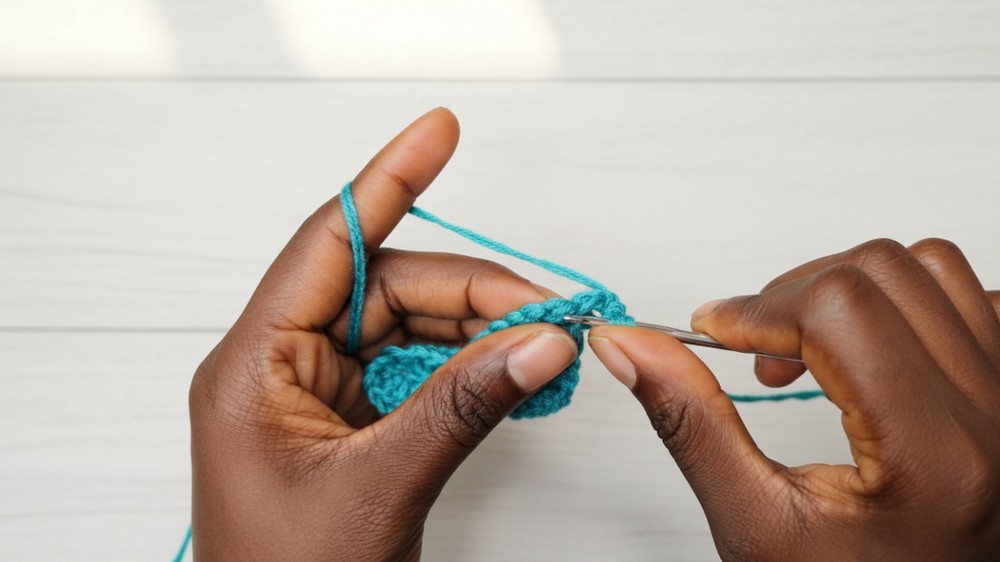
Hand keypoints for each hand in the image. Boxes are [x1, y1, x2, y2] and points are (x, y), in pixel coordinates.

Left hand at [189, 108, 577, 560]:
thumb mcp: (380, 488)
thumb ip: (462, 406)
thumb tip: (537, 343)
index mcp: (253, 367)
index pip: (330, 244)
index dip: (388, 180)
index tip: (439, 133)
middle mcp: (282, 367)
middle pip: (386, 287)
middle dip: (471, 291)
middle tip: (546, 307)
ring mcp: (319, 394)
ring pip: (409, 326)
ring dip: (477, 329)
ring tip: (542, 342)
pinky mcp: (352, 421)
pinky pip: (416, 368)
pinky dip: (468, 366)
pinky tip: (509, 370)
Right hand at [588, 238, 999, 560]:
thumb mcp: (756, 525)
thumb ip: (692, 427)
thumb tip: (629, 346)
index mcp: (931, 456)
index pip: (840, 310)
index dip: (758, 307)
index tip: (716, 333)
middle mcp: (991, 417)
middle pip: (882, 271)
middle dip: (795, 293)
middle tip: (756, 348)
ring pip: (930, 266)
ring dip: (850, 288)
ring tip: (811, 346)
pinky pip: (971, 294)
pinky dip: (908, 300)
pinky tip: (871, 348)